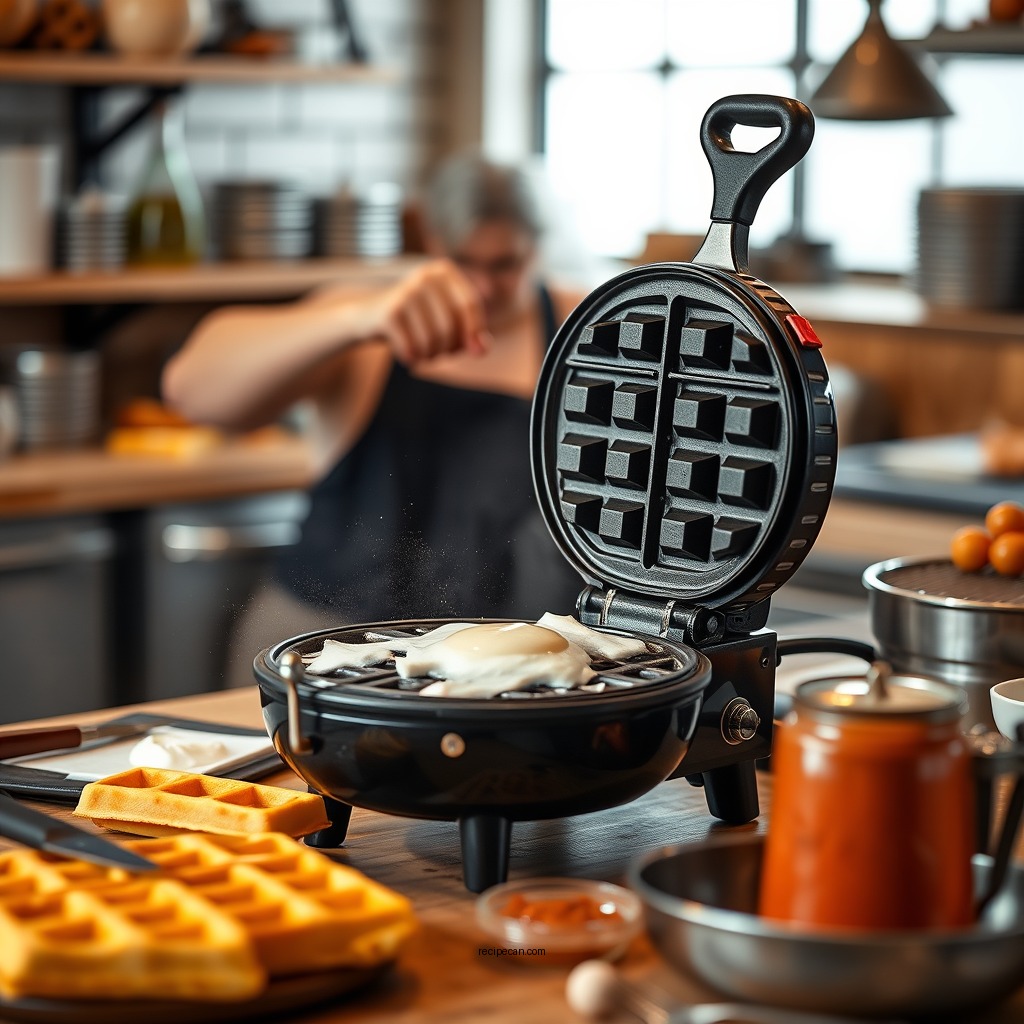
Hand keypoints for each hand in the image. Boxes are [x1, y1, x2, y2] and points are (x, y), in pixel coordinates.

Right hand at [349, 260, 488, 364]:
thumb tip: (483, 350)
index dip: (474, 331)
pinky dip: (412, 358)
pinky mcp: (390, 312)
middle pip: (451, 325)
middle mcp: (425, 276)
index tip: (474, 352)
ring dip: (430, 356)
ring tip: (423, 354)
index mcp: (443, 271)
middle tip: (438, 353)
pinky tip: (406, 355)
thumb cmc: (415, 321)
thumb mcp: (446, 323)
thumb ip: (470, 335)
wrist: (366, 316)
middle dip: (449, 348)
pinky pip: (413, 348)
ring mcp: (406, 292)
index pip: (469, 304)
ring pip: (433, 339)